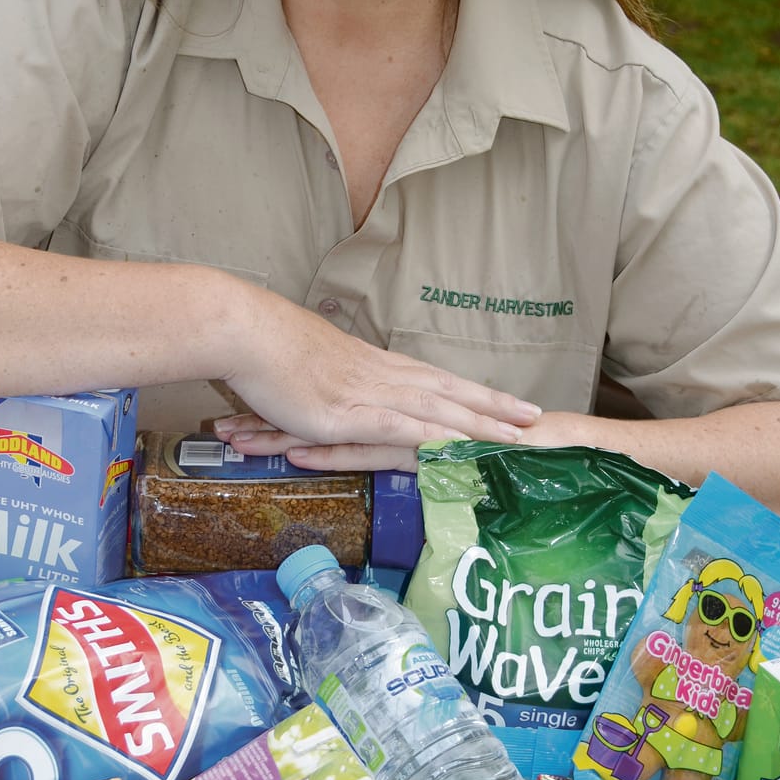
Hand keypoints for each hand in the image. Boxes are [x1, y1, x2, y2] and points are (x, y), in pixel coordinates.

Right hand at [216, 287, 540, 469]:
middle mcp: (381, 375)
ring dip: (481, 422)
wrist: (245, 332)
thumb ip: (330, 385)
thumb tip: (334, 395)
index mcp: (373, 365)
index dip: (472, 391)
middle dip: (493, 405)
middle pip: (449, 389)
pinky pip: (404, 426)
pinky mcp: (350, 412)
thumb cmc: (267, 348)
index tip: (505, 399)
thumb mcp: (309, 368)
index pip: (436, 377)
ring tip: (517, 433)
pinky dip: (438, 437)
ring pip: (439, 407)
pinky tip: (463, 447)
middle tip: (534, 416)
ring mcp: (369, 392)